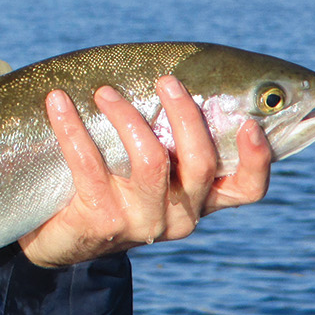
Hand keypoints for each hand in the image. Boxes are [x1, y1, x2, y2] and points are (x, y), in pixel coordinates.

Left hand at [18, 76, 272, 267]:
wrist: (62, 238)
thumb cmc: (113, 185)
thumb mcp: (150, 170)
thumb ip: (170, 138)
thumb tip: (173, 76)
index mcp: (200, 200)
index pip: (246, 188)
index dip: (256, 159)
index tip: (250, 123)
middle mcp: (179, 215)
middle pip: (200, 163)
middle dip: (185, 114)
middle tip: (166, 80)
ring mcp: (142, 222)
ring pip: (151, 160)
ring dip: (128, 116)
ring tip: (104, 91)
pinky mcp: (102, 221)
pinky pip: (89, 165)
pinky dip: (72, 126)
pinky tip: (58, 102)